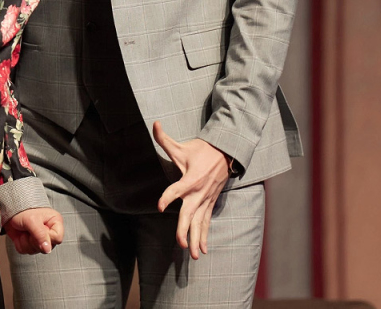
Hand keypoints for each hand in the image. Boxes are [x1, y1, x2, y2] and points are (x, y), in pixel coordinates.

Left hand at [5, 207, 63, 254]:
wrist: (11, 211)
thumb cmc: (24, 211)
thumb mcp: (32, 220)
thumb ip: (41, 235)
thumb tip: (47, 249)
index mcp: (54, 223)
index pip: (57, 239)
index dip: (47, 237)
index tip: (39, 230)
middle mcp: (48, 233)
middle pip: (45, 248)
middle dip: (33, 240)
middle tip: (29, 229)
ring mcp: (39, 240)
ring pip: (34, 251)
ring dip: (25, 241)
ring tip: (24, 230)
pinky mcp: (29, 244)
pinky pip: (25, 251)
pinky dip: (20, 243)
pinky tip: (20, 234)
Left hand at [153, 121, 230, 259]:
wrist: (225, 153)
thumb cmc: (200, 150)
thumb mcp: (182, 146)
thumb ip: (165, 139)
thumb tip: (154, 124)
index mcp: (190, 179)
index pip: (176, 191)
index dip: (167, 197)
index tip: (160, 207)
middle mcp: (198, 193)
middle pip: (190, 214)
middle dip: (185, 230)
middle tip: (181, 244)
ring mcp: (205, 200)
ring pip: (200, 223)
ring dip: (197, 239)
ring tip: (193, 255)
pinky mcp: (210, 203)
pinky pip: (206, 222)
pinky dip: (204, 236)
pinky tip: (202, 250)